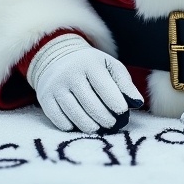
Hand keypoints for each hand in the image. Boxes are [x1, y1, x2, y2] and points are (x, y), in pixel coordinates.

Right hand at [26, 33, 143, 134]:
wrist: (57, 57)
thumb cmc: (90, 66)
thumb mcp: (109, 66)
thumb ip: (125, 83)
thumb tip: (137, 103)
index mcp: (89, 63)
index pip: (105, 88)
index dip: (116, 104)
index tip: (122, 114)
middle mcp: (70, 73)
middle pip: (91, 105)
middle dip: (105, 119)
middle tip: (112, 124)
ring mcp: (56, 86)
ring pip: (75, 115)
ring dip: (90, 126)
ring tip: (99, 127)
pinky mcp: (45, 98)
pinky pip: (60, 120)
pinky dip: (71, 126)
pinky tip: (79, 125)